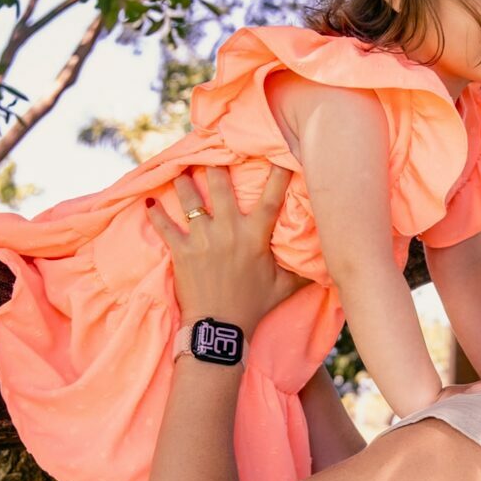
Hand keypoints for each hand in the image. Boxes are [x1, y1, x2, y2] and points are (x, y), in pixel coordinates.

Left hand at [145, 165, 306, 329]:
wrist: (220, 328)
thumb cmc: (253, 306)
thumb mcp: (284, 287)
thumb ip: (303, 271)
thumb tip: (330, 265)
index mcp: (255, 235)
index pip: (271, 197)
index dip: (277, 172)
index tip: (278, 151)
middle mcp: (228, 230)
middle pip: (220, 185)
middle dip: (215, 166)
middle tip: (211, 153)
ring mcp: (202, 239)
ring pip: (189, 199)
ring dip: (184, 184)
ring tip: (181, 173)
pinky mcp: (181, 251)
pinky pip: (164, 226)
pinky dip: (155, 213)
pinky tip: (149, 202)